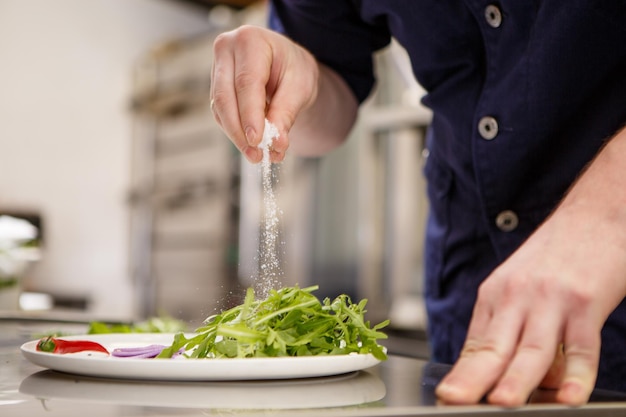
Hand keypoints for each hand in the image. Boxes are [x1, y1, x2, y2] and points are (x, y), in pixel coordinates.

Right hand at [211, 25, 319, 162]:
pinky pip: (221, 113)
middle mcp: (227, 50)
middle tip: (257, 155)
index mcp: (250, 40)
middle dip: (240, 131)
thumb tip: (277, 144)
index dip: (250, 115)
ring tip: (257, 155)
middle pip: (225, 97)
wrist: (286, 64)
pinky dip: (235, 131)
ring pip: (220, 108)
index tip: (256, 141)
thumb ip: (286, 113)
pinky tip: (251, 144)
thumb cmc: (294, 68)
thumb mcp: (300, 87)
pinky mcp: (215, 86)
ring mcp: (217, 67)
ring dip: (237, 136)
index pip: (247, 83)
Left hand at [435, 190, 625, 405]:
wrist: (594, 213)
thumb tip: (503, 373)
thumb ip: (509, 326)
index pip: (475, 343)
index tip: (448, 396)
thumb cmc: (556, 253)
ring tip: (502, 403)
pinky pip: (582, 345)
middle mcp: (518, 296)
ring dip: (516, 379)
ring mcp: (551, 299)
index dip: (463, 374)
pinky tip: (569, 394)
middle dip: (473, 379)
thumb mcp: (518, 283)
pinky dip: (576, 373)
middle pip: (494, 347)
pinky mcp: (586, 301)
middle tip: (454, 401)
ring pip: (532, 349)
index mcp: (496, 294)